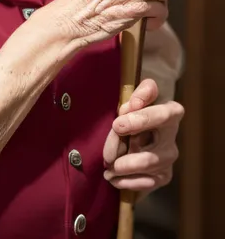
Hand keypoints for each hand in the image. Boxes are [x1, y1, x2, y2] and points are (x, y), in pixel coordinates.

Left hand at [103, 78, 183, 193]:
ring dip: (122, 169)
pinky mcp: (164, 175)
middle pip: (152, 152)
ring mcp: (169, 158)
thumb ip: (139, 95)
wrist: (138, 127)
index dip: (141, 120)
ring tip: (106, 169)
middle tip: (106, 159)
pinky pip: (145, 183)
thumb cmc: (136, 110)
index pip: (162, 115)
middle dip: (128, 158)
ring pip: (145, 167)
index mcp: (171, 112)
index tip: (117, 124)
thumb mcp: (137, 97)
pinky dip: (126, 182)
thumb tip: (134, 104)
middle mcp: (173, 137)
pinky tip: (113, 178)